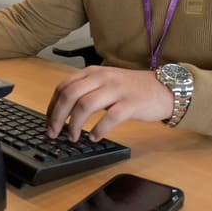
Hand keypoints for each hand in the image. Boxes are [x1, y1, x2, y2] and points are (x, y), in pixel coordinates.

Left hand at [46, 65, 173, 141]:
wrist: (163, 88)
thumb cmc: (132, 88)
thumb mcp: (105, 82)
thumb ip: (86, 91)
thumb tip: (62, 111)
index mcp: (93, 72)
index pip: (64, 86)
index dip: (52, 106)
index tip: (48, 122)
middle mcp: (103, 78)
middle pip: (71, 94)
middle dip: (57, 116)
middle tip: (54, 133)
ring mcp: (117, 90)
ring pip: (86, 105)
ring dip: (74, 124)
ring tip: (73, 137)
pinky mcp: (131, 103)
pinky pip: (110, 117)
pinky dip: (98, 129)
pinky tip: (94, 137)